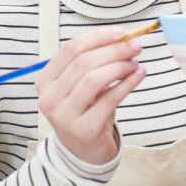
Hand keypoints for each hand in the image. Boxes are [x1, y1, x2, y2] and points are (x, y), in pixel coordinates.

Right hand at [35, 26, 145, 163]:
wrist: (83, 152)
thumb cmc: (86, 111)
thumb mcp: (80, 85)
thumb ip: (94, 62)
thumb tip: (121, 38)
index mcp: (46, 81)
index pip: (71, 49)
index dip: (98, 36)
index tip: (120, 32)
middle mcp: (49, 98)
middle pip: (83, 62)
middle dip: (113, 50)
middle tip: (134, 47)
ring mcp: (64, 116)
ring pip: (93, 79)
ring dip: (119, 66)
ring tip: (135, 62)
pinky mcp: (84, 130)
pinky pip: (109, 100)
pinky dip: (128, 83)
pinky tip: (139, 75)